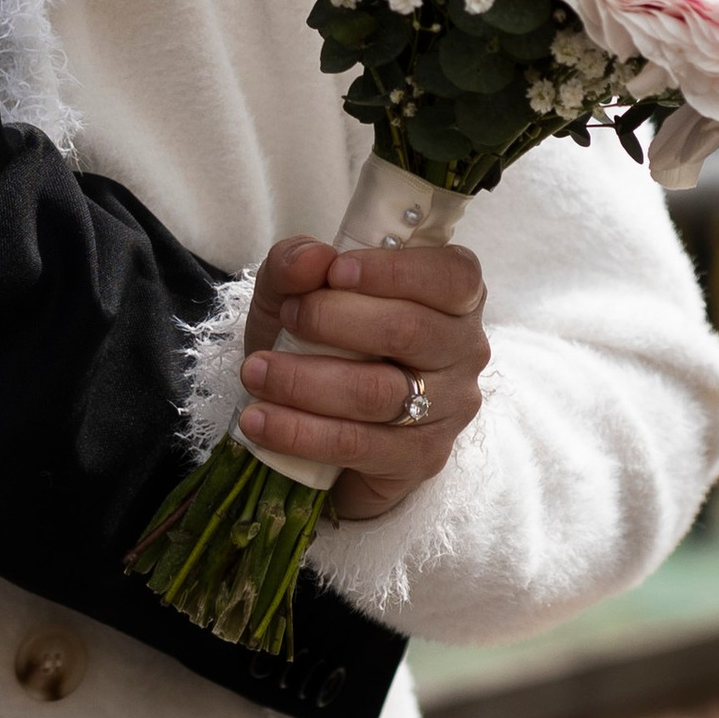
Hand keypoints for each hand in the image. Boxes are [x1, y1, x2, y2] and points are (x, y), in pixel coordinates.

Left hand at [237, 235, 489, 520]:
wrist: (311, 412)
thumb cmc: (318, 335)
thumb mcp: (296, 288)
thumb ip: (297, 262)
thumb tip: (312, 258)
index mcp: (454, 297)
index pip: (451, 276)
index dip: (394, 271)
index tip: (335, 271)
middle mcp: (464, 351)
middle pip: (409, 330)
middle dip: (333, 320)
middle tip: (286, 317)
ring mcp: (449, 409)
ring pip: (378, 392)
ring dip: (304, 380)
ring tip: (254, 371)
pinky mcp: (422, 459)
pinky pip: (358, 445)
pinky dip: (299, 432)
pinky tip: (259, 420)